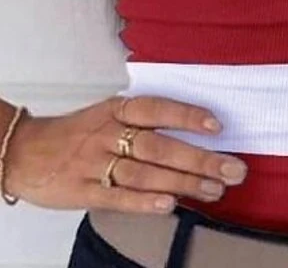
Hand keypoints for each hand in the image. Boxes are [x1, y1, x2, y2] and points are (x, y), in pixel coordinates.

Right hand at [3, 96, 247, 213]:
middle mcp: (109, 134)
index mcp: (117, 110)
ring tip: (215, 191)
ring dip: (183, 184)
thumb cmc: (79, 133)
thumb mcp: (108, 115)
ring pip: (145, 173)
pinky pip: (117, 198)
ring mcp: (95, 163)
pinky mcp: (83, 191)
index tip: (218, 127)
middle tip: (234, 169)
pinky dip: (144, 203)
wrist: (25, 152)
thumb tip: (195, 134)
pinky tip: (170, 207)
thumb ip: (144, 122)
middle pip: (159, 146)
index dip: (187, 116)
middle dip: (200, 159)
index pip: (157, 108)